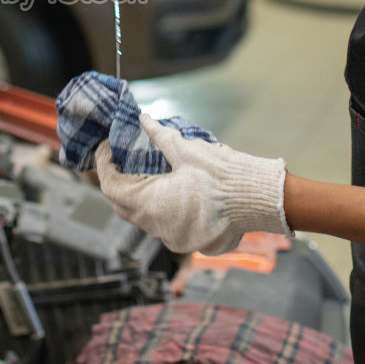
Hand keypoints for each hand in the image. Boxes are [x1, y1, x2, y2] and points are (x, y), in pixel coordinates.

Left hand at [94, 114, 287, 255]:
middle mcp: (158, 228)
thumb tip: (145, 120)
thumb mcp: (187, 150)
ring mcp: (173, 240)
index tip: (107, 148)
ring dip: (139, 197)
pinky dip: (159, 209)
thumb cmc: (223, 175)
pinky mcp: (189, 243)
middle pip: (123, 206)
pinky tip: (168, 190)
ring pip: (142, 219)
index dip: (104, 166)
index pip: (112, 187)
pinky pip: (163, 226)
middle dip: (117, 182)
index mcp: (151, 205)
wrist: (260, 200)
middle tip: (121, 160)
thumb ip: (160, 136)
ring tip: (145, 172)